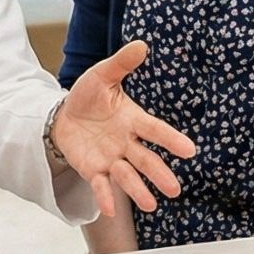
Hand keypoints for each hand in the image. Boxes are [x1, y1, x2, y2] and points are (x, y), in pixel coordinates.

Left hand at [54, 40, 196, 214]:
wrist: (64, 116)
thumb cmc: (89, 96)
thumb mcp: (102, 76)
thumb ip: (121, 64)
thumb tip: (141, 44)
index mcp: (132, 120)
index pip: (154, 130)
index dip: (171, 140)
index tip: (189, 150)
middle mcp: (126, 142)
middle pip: (145, 159)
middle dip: (158, 174)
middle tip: (174, 189)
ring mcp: (111, 159)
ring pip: (127, 176)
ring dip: (138, 190)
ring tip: (150, 205)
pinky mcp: (93, 170)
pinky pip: (101, 185)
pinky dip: (106, 197)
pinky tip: (110, 209)